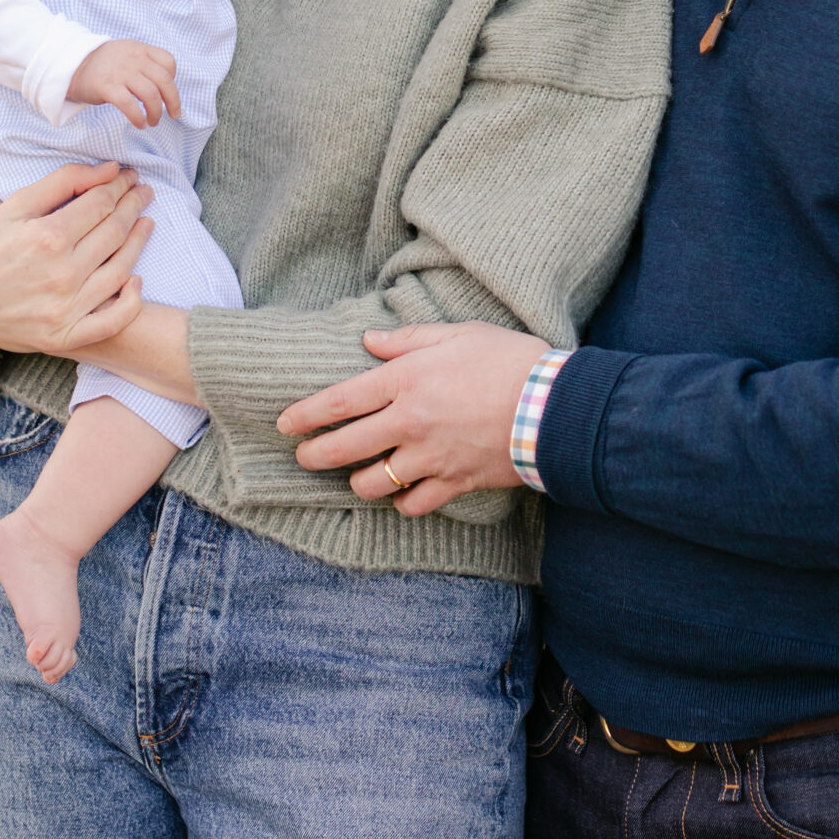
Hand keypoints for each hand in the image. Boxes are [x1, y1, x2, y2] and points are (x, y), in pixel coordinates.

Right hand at [0, 159, 152, 359]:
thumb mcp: (15, 206)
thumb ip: (64, 182)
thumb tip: (110, 169)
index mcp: (48, 237)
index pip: (102, 203)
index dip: (121, 185)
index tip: (130, 175)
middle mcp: (61, 274)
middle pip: (115, 232)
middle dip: (134, 205)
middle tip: (144, 192)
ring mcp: (65, 309)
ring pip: (121, 270)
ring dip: (139, 243)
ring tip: (146, 223)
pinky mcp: (64, 336)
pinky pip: (112, 322)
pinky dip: (130, 302)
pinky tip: (136, 279)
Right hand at [68, 39, 179, 126]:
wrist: (71, 64)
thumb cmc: (103, 64)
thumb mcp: (126, 53)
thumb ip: (144, 63)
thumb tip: (164, 86)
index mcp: (140, 50)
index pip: (168, 61)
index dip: (173, 79)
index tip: (167, 92)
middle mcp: (133, 59)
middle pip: (164, 81)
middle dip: (173, 101)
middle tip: (173, 115)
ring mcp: (120, 73)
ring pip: (150, 95)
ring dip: (156, 113)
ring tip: (153, 122)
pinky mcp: (107, 87)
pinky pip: (130, 105)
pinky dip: (138, 118)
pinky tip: (139, 124)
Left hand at [278, 323, 548, 517]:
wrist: (553, 407)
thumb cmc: (509, 361)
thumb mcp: (458, 334)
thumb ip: (408, 340)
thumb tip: (370, 342)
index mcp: (405, 381)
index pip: (339, 402)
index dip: (305, 415)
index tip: (285, 424)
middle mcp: (409, 423)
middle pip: (344, 448)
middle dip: (315, 455)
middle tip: (305, 457)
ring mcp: (429, 458)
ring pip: (373, 482)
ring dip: (358, 481)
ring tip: (357, 476)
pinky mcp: (453, 483)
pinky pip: (413, 504)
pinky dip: (402, 502)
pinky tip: (401, 493)